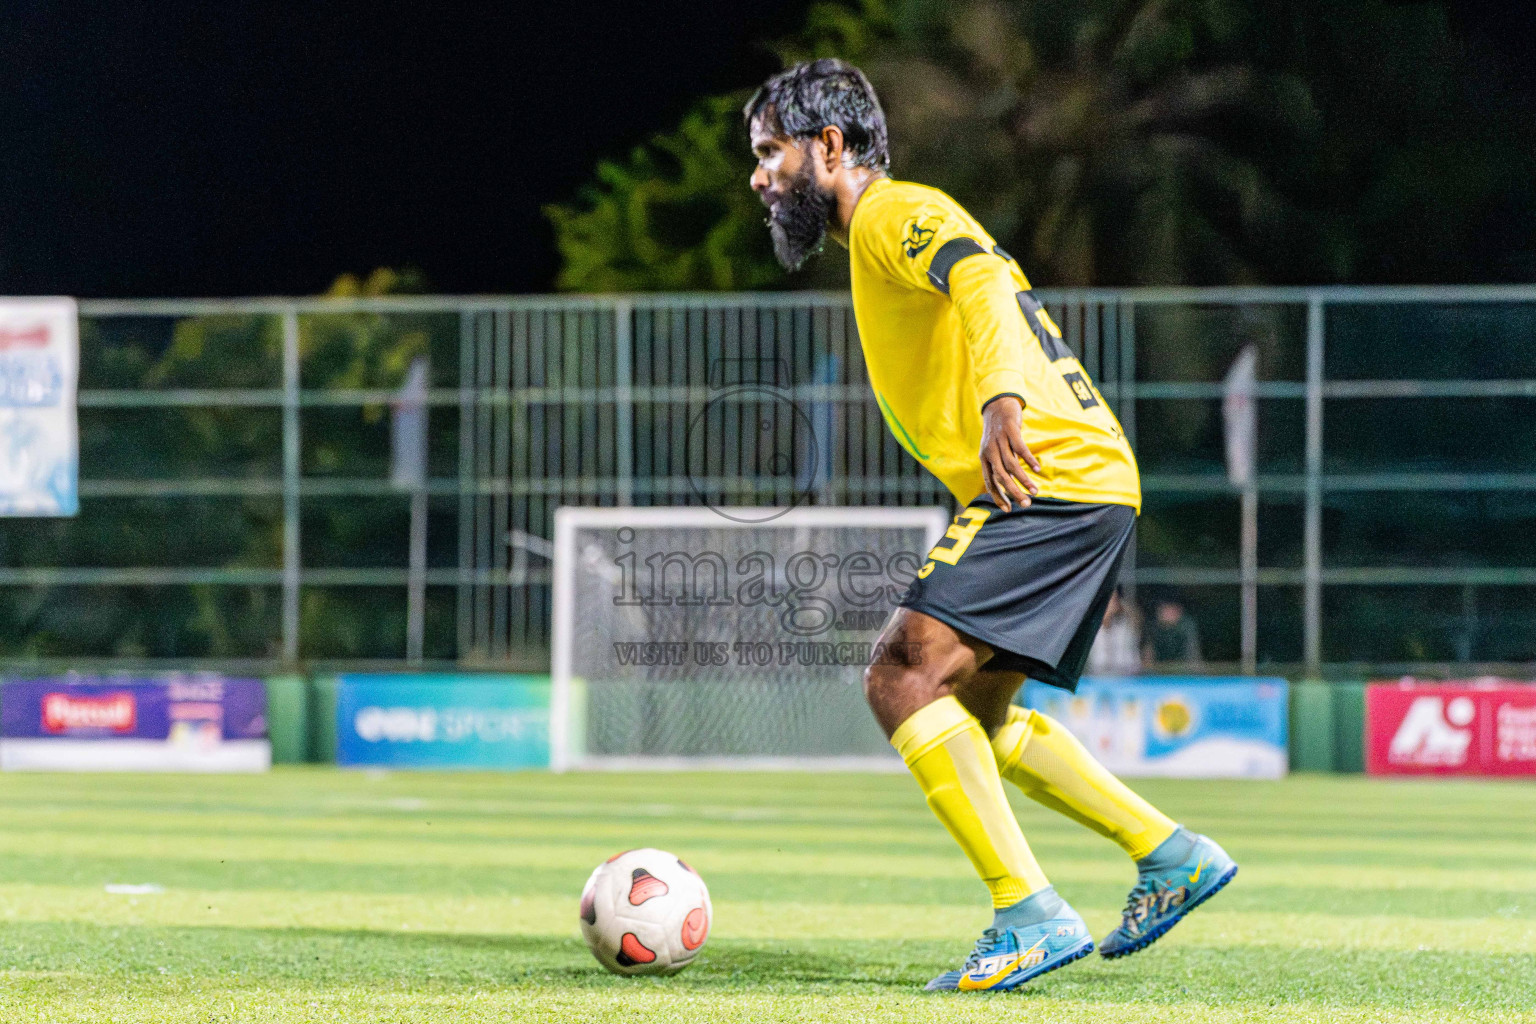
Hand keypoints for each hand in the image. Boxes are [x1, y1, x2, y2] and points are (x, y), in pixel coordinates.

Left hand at [979, 395, 1040, 510]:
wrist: (997, 405)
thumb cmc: (998, 432)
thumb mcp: (994, 450)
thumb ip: (999, 465)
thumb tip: (1009, 484)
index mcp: (985, 459)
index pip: (990, 482)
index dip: (998, 497)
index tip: (1008, 510)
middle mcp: (990, 451)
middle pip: (1001, 477)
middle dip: (1014, 492)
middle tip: (1026, 504)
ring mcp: (999, 441)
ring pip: (1012, 465)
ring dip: (1024, 480)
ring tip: (1035, 491)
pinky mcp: (1010, 431)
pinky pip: (1020, 448)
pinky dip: (1029, 459)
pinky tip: (1037, 469)